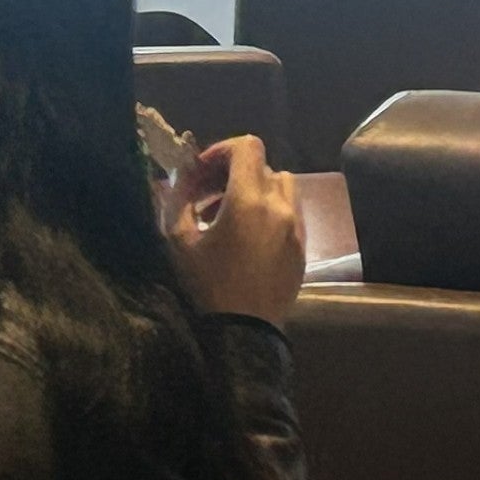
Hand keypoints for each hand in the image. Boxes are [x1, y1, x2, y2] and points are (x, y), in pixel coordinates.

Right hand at [162, 135, 305, 323]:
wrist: (244, 332)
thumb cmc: (206, 286)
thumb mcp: (179, 244)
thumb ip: (177, 203)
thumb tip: (177, 179)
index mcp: (250, 199)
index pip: (248, 147)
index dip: (221, 150)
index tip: (201, 171)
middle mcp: (280, 205)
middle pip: (262, 166)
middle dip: (231, 174)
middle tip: (205, 197)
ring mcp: (296, 225)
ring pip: (281, 186)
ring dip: (254, 190)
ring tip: (226, 216)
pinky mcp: (303, 244)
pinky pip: (289, 212)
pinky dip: (269, 211)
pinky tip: (247, 237)